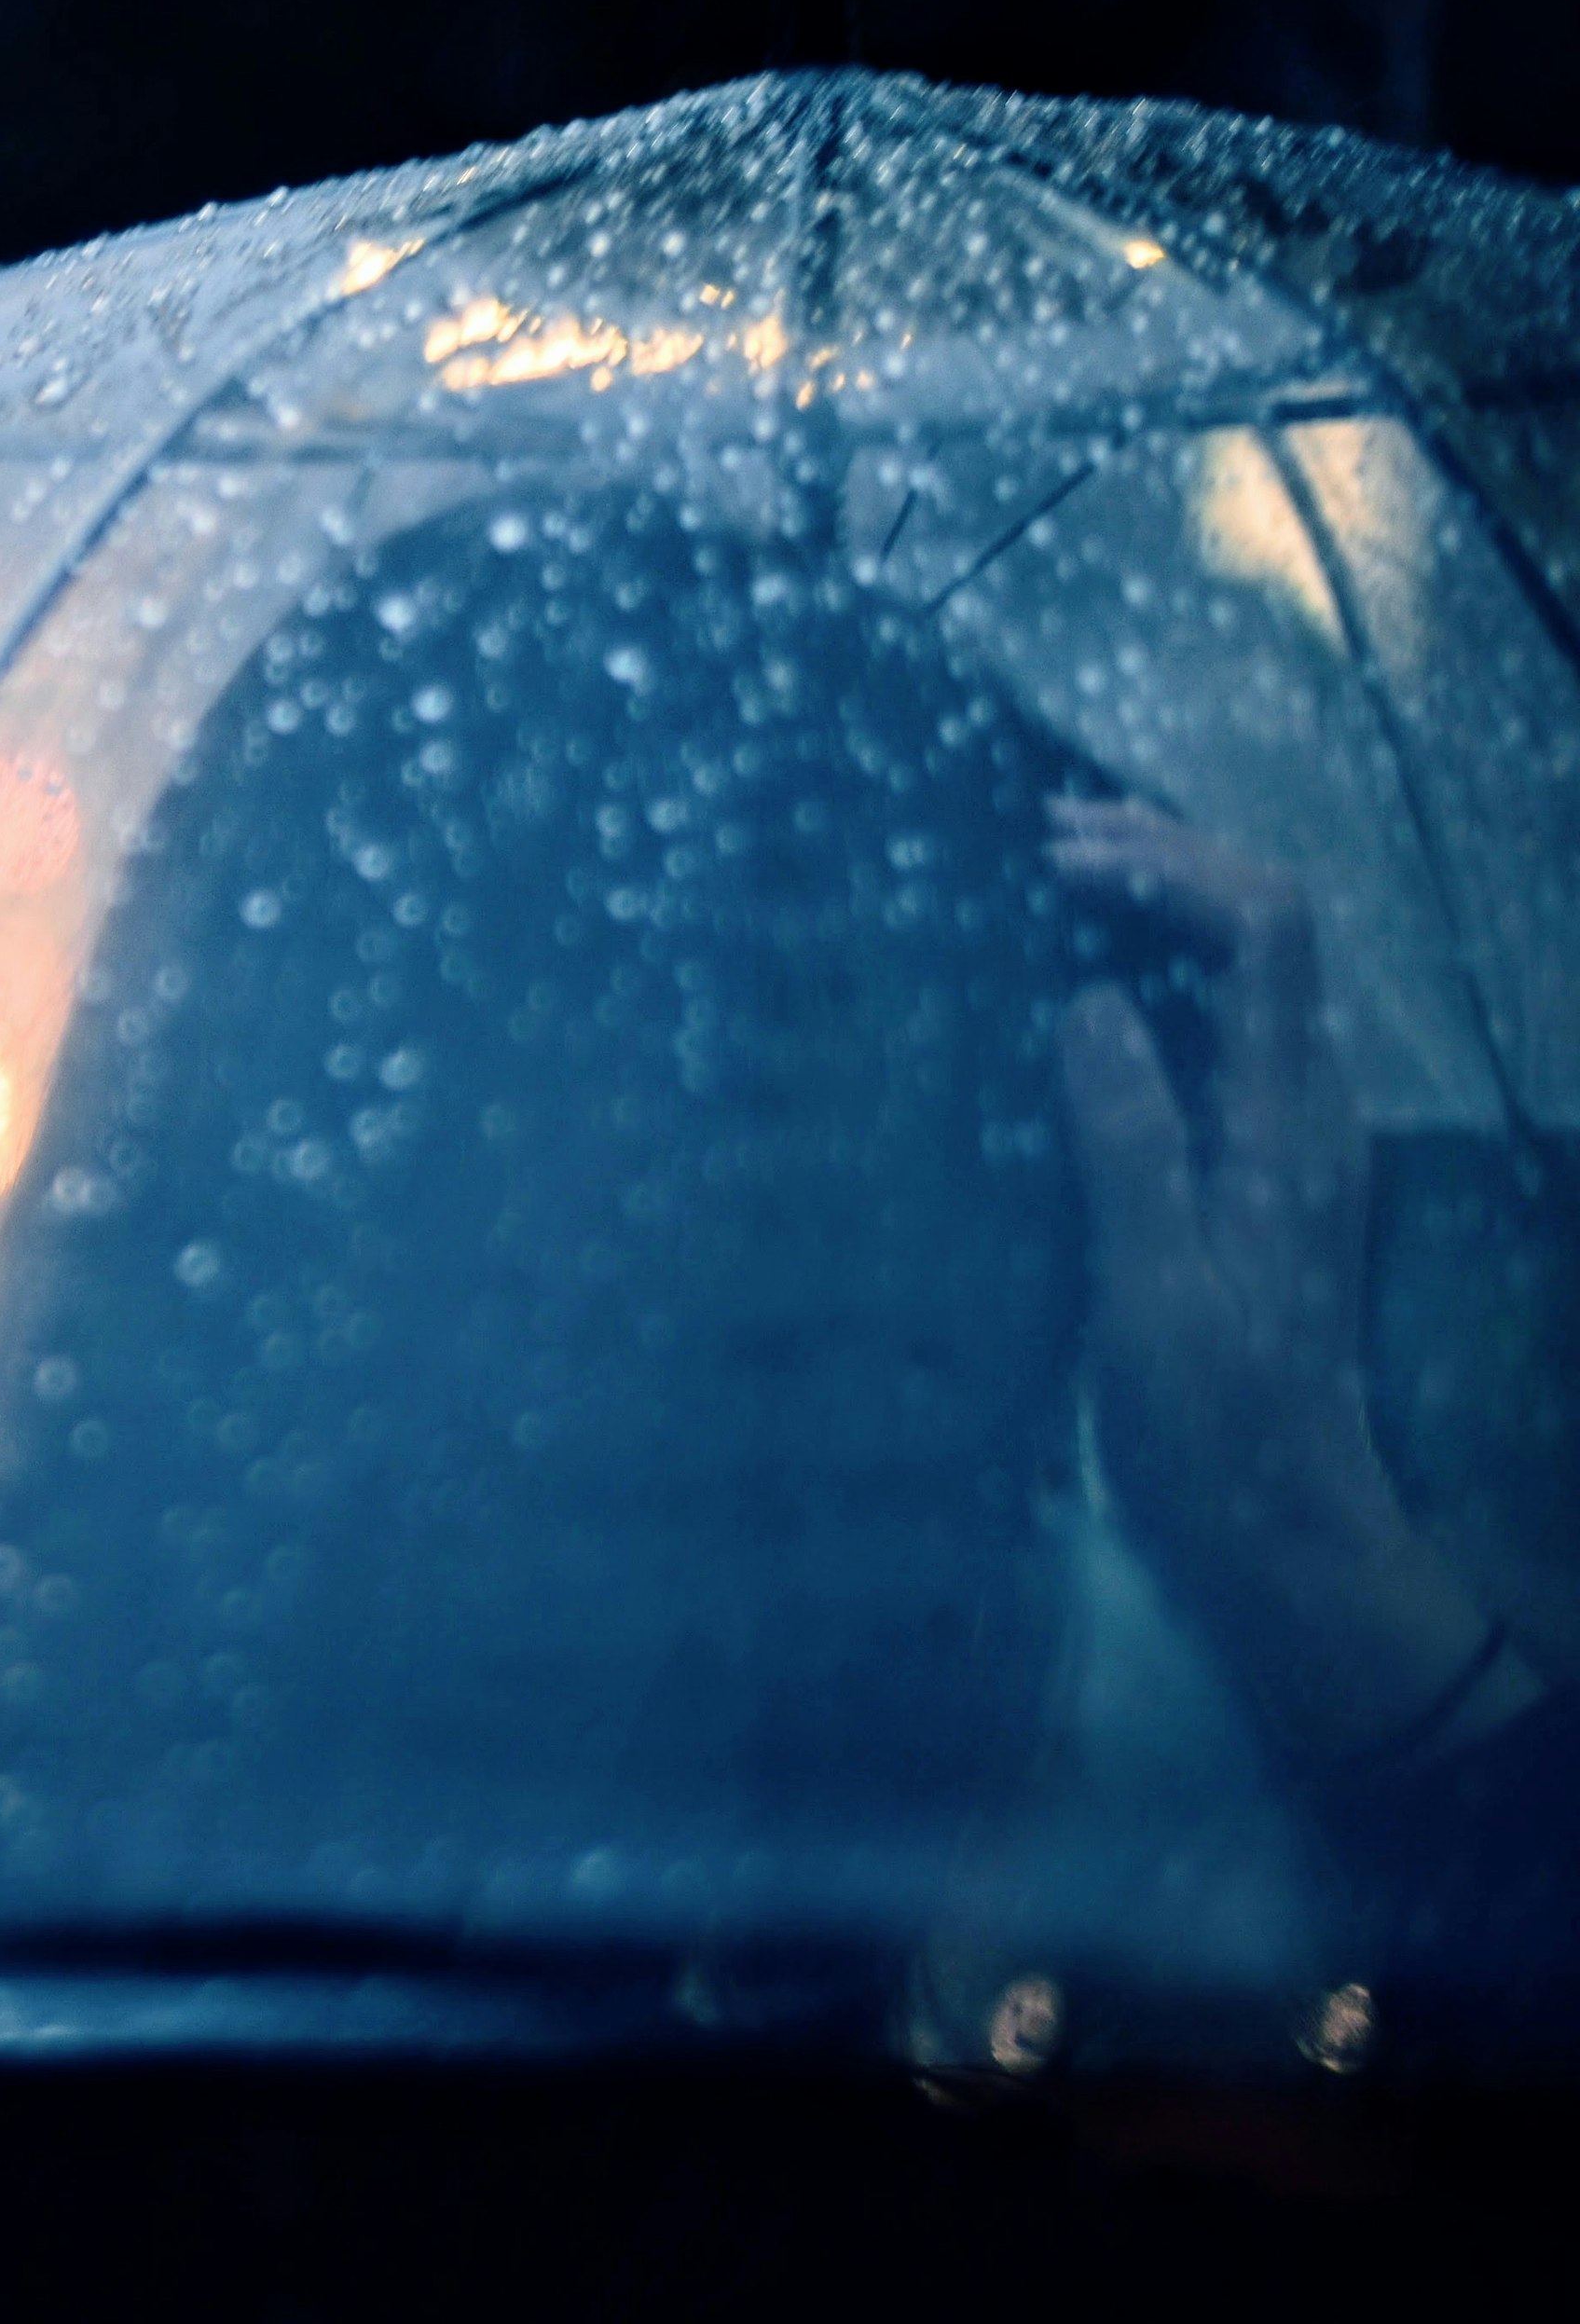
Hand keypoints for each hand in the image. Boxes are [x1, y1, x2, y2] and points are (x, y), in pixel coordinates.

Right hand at [1048, 798, 1540, 1761]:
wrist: (1282, 1522)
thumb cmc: (1208, 1416)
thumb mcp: (1152, 1283)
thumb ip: (1132, 1138)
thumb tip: (1094, 1001)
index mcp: (1291, 1118)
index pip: (1266, 933)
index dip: (1170, 869)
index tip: (1057, 860)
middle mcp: (1308, 1106)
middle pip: (1271, 930)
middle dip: (1170, 860)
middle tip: (1047, 833)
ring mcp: (1289, 1136)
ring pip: (1250, 974)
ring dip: (1165, 908)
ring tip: (1059, 881)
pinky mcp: (1256, 1170)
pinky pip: (1220, 1032)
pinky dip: (1155, 978)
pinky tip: (1081, 991)